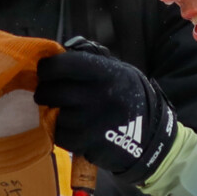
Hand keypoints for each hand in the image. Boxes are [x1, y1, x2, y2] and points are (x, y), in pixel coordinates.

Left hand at [34, 41, 176, 183]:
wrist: (150, 133)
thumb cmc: (127, 95)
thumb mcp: (116, 69)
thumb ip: (88, 59)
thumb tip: (58, 53)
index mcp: (103, 71)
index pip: (59, 66)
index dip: (47, 68)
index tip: (47, 71)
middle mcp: (97, 94)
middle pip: (51, 91)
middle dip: (45, 92)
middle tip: (49, 93)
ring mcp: (92, 120)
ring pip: (54, 114)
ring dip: (55, 113)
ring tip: (65, 111)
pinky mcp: (89, 143)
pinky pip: (61, 136)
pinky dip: (63, 132)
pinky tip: (73, 127)